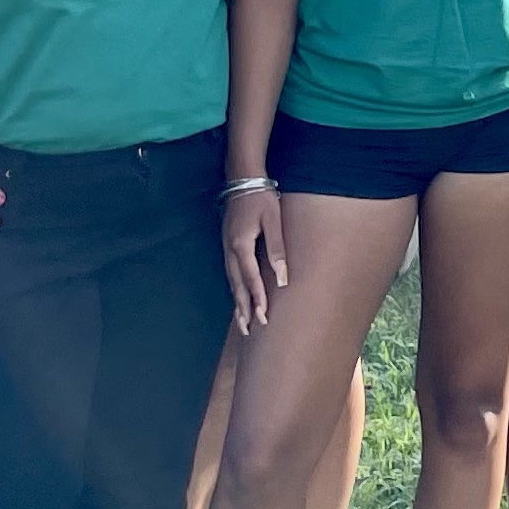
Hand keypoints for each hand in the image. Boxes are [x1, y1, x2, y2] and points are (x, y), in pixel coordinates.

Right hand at [223, 188, 290, 328]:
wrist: (243, 180)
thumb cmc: (262, 198)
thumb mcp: (273, 220)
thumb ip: (276, 248)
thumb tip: (281, 277)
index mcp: (241, 245)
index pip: (250, 278)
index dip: (258, 299)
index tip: (263, 317)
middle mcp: (230, 250)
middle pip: (237, 285)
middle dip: (244, 308)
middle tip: (251, 329)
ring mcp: (226, 248)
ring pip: (231, 281)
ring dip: (238, 302)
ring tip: (243, 322)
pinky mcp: (228, 246)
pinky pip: (231, 273)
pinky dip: (235, 289)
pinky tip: (240, 298)